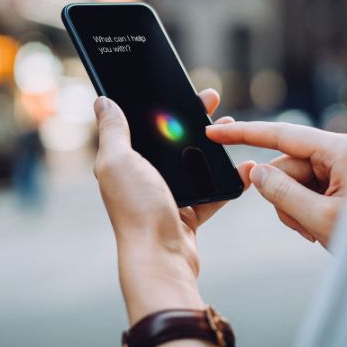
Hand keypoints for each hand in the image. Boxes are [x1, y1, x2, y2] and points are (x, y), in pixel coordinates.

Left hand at [93, 90, 253, 323]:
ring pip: (194, 161)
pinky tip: (245, 167)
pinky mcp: (188, 211)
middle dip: (193, 119)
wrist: (161, 257)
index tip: (180, 89)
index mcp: (123, 161)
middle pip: (171, 139)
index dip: (160, 104)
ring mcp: (167, 193)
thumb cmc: (137, 208)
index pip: (142, 124)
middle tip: (212, 101)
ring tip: (232, 128)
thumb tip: (102, 101)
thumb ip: (113, 130)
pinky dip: (229, 179)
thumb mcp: (118, 161)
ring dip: (213, 144)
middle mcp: (143, 176)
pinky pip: (212, 190)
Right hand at [206, 121, 346, 247]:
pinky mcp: (339, 181)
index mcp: (339, 150)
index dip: (242, 133)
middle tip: (303, 225)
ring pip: (292, 181)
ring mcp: (340, 166)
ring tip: (316, 231)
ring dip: (294, 209)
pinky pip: (304, 190)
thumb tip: (255, 173)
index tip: (214, 131)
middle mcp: (339, 152)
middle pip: (285, 166)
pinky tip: (319, 229)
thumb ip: (282, 193)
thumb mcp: (322, 218)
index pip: (280, 135)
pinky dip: (304, 211)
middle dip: (283, 197)